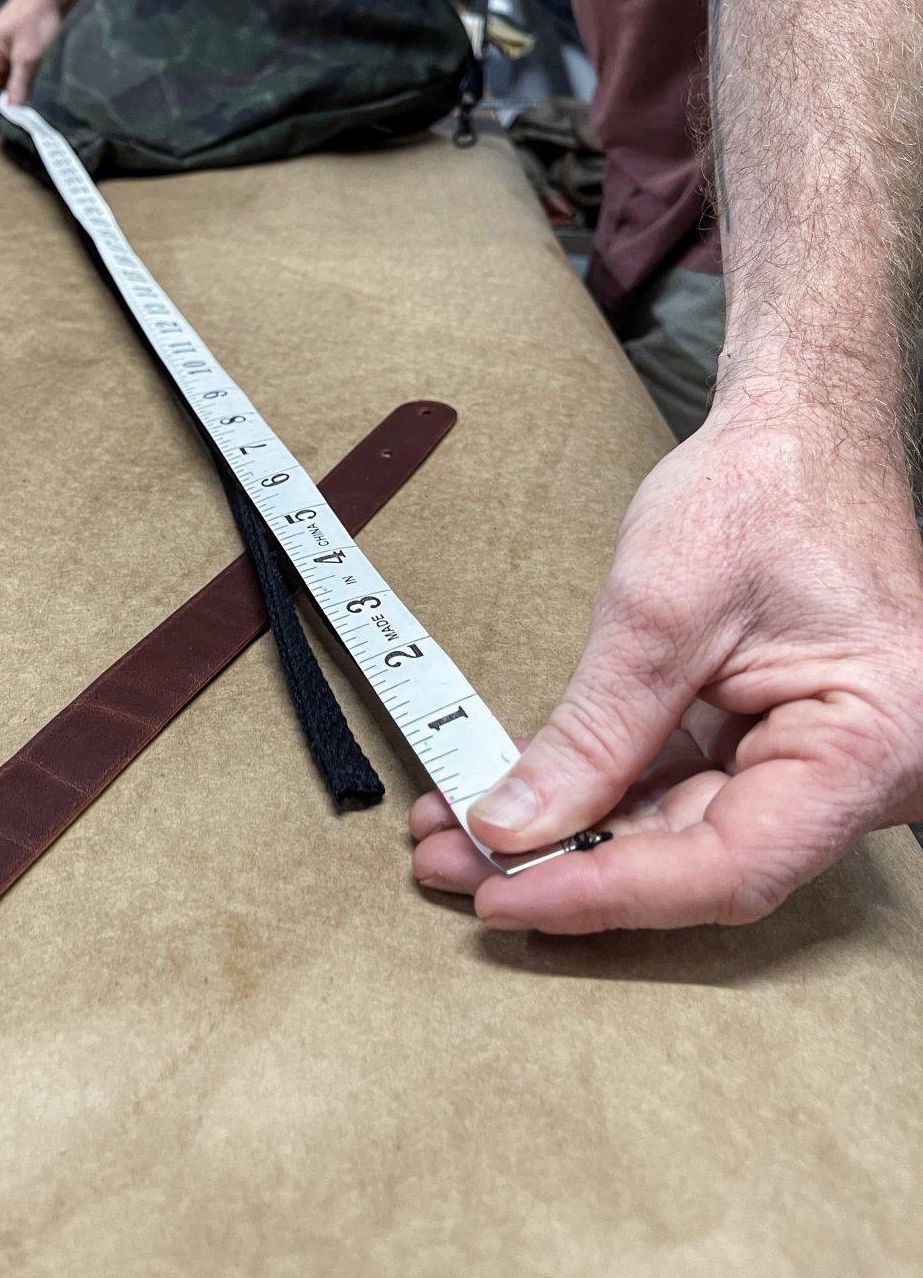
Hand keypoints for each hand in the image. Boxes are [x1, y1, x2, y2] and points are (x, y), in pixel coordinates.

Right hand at [0, 0, 64, 126]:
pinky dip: (21, 93)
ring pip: (3, 86)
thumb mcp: (28, 55)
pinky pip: (15, 80)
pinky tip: (29, 104)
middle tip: (12, 130)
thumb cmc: (37, 16)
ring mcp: (4, 55)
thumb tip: (14, 110)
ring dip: (11, 102)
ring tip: (21, 122)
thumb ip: (19, 83)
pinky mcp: (19, 57)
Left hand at [410, 402, 922, 931]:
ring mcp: (814, 759)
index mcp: (869, 745)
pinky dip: (598, 791)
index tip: (505, 896)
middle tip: (455, 867)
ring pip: (680, 831)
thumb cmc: (766, 489)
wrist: (802, 428)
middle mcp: (859, 773)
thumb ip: (592, 733)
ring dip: (569, 834)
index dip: (605, 893)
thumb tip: (514, 823)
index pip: (728, 866)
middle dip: (566, 865)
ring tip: (457, 833)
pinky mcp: (771, 738)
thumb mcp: (661, 610)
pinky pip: (682, 787)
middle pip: (698, 861)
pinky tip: (515, 795)